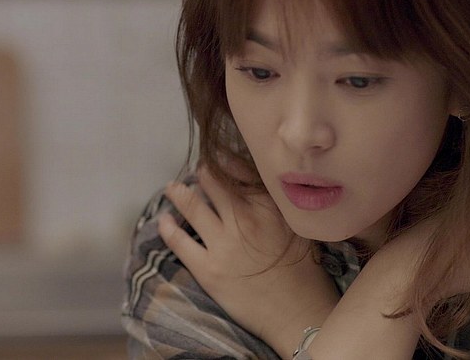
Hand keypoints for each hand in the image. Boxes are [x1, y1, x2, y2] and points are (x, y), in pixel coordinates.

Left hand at [159, 167, 338, 358]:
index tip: (217, 155)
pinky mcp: (208, 270)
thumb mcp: (299, 226)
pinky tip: (164, 220)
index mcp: (269, 206)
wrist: (298, 313)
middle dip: (202, 173)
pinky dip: (168, 228)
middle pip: (213, 183)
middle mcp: (244, 219)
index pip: (239, 170)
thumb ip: (279, 203)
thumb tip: (263, 183)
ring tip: (172, 189)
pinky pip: (179, 242)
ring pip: (192, 207)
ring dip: (179, 194)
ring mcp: (224, 244)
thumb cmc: (306, 272)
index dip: (224, 160)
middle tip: (197, 170)